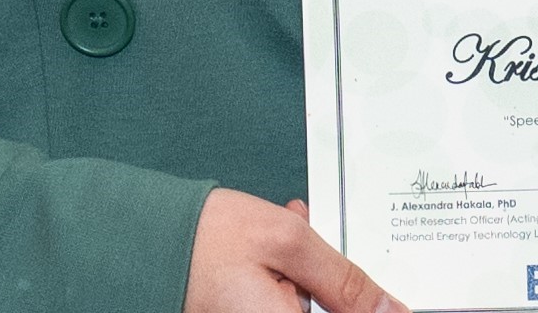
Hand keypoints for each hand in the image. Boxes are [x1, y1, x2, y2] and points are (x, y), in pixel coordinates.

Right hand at [183, 187, 405, 312]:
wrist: (144, 242)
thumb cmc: (210, 241)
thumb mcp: (289, 242)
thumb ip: (343, 281)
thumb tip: (393, 311)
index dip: (363, 304)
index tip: (373, 289)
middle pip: (324, 310)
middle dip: (326, 280)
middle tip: (309, 240)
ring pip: (304, 303)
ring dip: (306, 271)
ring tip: (287, 231)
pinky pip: (281, 301)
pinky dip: (286, 277)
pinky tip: (272, 249)